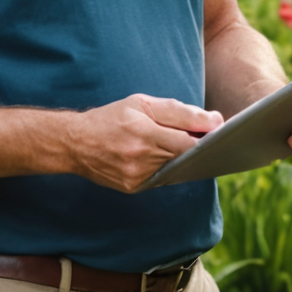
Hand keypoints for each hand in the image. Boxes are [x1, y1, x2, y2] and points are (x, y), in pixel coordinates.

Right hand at [64, 94, 222, 193]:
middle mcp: (141, 157)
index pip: (189, 142)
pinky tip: (155, 157)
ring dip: (177, 157)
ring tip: (168, 143)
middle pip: (184, 156)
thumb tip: (215, 121)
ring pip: (174, 167)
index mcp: (143, 131)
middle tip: (198, 135)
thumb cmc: (111, 118)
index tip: (215, 133)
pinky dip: (163, 167)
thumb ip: (180, 112)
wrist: (76, 142)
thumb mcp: (142, 103)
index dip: (204, 138)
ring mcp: (137, 176)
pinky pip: (161, 178)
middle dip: (193, 146)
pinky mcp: (134, 187)